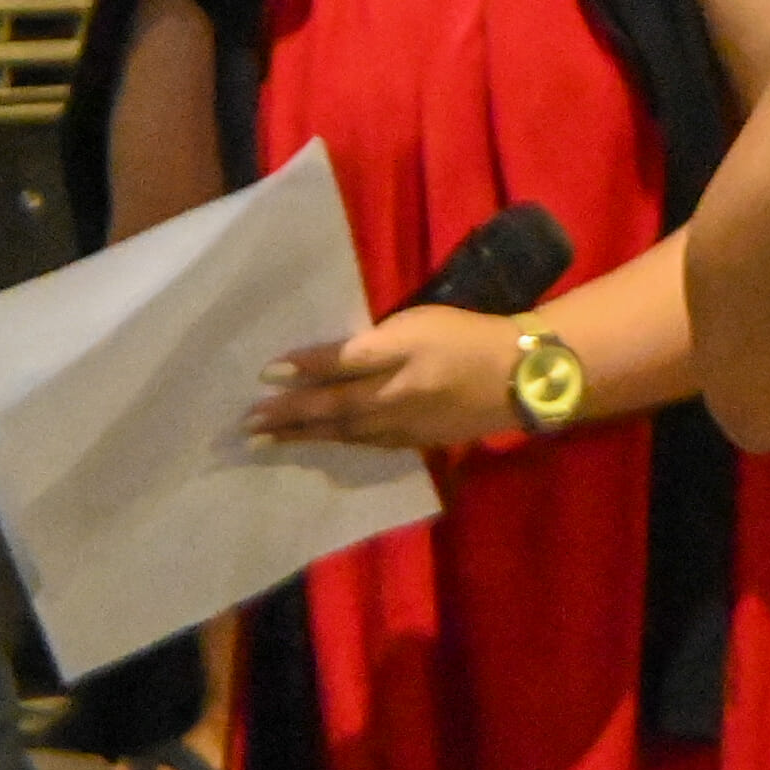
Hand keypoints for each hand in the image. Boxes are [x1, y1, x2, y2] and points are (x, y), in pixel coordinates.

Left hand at [252, 306, 522, 450]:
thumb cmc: (467, 337)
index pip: (333, 372)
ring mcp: (403, 427)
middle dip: (287, 419)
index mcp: (390, 369)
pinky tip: (326, 442)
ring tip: (271, 441)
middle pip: (330, 413)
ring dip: (305, 437)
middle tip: (247, 428)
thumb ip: (369, 345)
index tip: (262, 375)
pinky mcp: (419, 439)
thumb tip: (324, 363)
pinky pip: (367, 444)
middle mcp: (389, 404)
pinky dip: (340, 444)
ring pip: (344, 434)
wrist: (522, 375)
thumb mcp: (418, 326)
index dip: (299, 373)